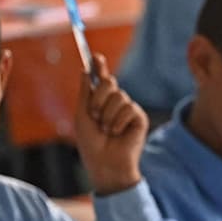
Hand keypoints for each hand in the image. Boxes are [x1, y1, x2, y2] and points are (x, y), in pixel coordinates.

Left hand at [73, 55, 148, 194]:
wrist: (105, 164)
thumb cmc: (91, 144)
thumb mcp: (82, 115)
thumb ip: (85, 92)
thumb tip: (85, 70)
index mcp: (100, 101)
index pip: (101, 79)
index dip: (99, 66)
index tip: (95, 56)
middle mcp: (115, 102)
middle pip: (110, 82)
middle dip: (99, 98)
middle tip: (94, 115)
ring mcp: (128, 109)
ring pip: (119, 96)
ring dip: (107, 114)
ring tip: (106, 130)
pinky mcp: (139, 117)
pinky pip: (129, 108)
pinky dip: (119, 122)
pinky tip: (117, 134)